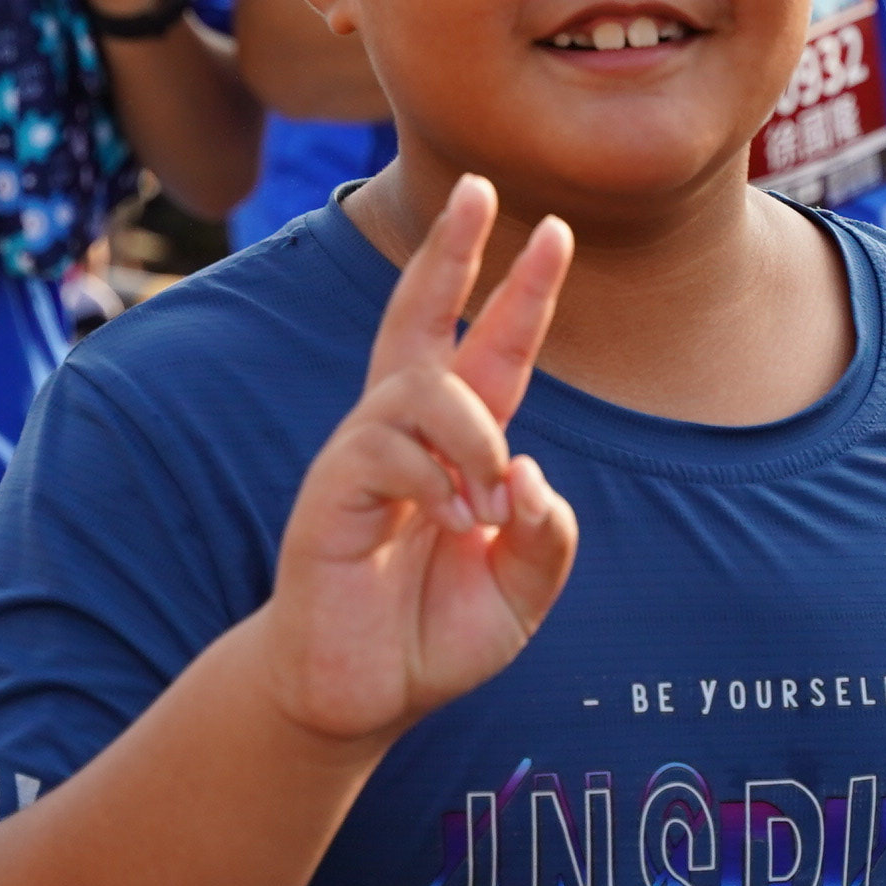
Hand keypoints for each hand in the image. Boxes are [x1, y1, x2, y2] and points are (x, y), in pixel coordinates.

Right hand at [254, 176, 578, 748]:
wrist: (359, 696)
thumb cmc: (431, 635)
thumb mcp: (521, 589)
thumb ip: (549, 536)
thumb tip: (531, 473)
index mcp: (456, 446)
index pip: (490, 347)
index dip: (520, 291)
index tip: (554, 230)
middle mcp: (404, 433)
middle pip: (419, 315)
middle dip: (451, 250)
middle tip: (482, 188)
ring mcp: (362, 454)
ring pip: (424, 389)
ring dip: (475, 439)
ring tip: (488, 507)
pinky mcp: (332, 490)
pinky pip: (389, 446)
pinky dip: (438, 478)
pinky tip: (451, 522)